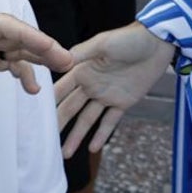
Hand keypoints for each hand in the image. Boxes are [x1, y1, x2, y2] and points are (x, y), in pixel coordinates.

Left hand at [0, 12, 72, 95]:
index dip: (31, 36)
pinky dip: (20, 72)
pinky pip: (5, 62)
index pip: (6, 26)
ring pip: (16, 48)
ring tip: (60, 71)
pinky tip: (31, 88)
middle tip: (67, 62)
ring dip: (38, 59)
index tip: (50, 48)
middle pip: (18, 36)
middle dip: (44, 47)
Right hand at [55, 22, 174, 155]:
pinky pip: (110, 121)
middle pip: (71, 108)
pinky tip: (92, 148)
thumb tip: (58, 61)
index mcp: (83, 70)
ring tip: (65, 154)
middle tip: (44, 142)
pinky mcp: (124, 101)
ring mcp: (107, 94)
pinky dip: (102, 134)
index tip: (32, 120)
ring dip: (77, 136)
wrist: (159, 42)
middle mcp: (92, 85)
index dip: (48, 104)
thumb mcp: (103, 43)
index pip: (61, 90)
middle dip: (58, 124)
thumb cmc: (130, 38)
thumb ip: (80, 54)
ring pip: (87, 119)